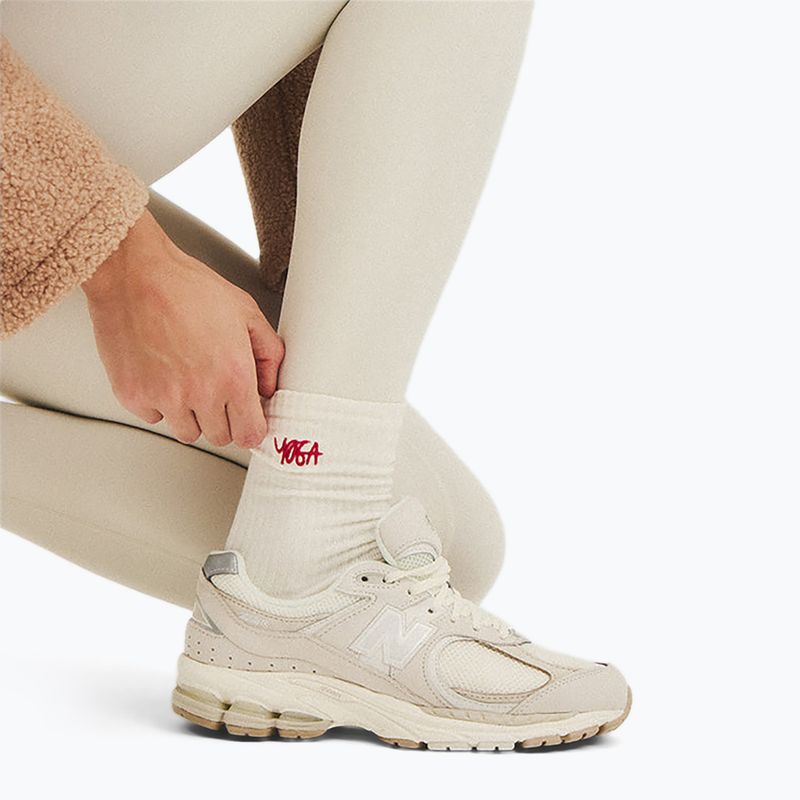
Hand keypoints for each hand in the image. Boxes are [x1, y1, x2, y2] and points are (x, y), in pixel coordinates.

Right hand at [82, 209, 282, 447]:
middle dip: (223, 417)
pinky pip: (153, 417)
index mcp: (233, 375)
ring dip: (191, 414)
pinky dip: (158, 403)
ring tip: (187, 378)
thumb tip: (269, 386)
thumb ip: (268, 353)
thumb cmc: (187, 287)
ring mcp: (164, 398)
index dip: (251, 427)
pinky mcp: (133, 395)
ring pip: (187, 432)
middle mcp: (200, 393)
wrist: (134, 273)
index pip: (250, 435)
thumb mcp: (246, 312)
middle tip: (216, 388)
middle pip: (220, 437)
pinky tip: (161, 373)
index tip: (248, 418)